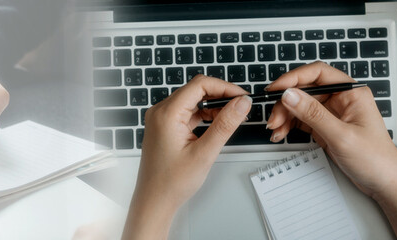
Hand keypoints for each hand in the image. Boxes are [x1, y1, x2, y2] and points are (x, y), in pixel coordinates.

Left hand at [123, 75, 251, 238]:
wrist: (154, 200)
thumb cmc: (171, 182)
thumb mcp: (204, 153)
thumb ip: (225, 125)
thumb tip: (241, 103)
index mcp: (167, 114)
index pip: (199, 85)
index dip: (224, 87)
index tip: (242, 96)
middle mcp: (160, 112)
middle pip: (196, 90)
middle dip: (220, 95)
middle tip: (241, 107)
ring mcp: (161, 119)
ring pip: (192, 101)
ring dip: (213, 106)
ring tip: (232, 117)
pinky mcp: (164, 127)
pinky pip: (187, 112)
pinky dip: (203, 115)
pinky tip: (217, 124)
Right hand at [266, 62, 396, 238]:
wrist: (384, 183)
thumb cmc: (376, 159)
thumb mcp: (341, 136)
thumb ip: (313, 114)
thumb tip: (290, 95)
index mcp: (351, 93)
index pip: (318, 74)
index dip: (294, 78)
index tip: (275, 89)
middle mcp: (341, 99)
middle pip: (305, 90)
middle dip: (285, 103)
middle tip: (274, 119)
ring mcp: (333, 113)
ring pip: (300, 105)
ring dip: (285, 116)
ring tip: (276, 130)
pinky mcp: (326, 127)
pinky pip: (302, 120)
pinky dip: (289, 125)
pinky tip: (281, 134)